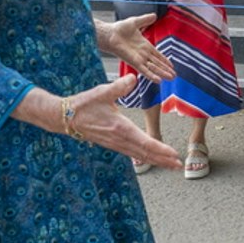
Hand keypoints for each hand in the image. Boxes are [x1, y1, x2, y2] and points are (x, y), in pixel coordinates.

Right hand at [62, 76, 181, 169]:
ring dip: (156, 159)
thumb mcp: (102, 92)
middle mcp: (120, 139)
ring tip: (170, 163)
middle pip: (146, 153)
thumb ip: (120, 86)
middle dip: (163, 159)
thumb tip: (133, 77)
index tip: (173, 154)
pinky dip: (144, 155)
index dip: (161, 149)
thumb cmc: (84, 104)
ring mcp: (115, 144)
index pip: (145, 142)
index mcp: (120, 128)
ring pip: (139, 154)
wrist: (64, 118)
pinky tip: (151, 157)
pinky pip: (132, 152)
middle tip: (178, 164)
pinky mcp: (111, 144)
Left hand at [103, 14, 174, 81]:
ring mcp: (139, 59)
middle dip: (166, 69)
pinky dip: (151, 75)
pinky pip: (144, 70)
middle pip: (157, 63)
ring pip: (153, 68)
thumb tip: (154, 15)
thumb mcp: (135, 22)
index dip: (164, 60)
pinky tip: (158, 80)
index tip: (172, 65)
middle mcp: (143, 54)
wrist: (110, 34)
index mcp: (145, 46)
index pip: (157, 55)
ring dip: (162, 73)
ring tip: (171, 78)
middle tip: (174, 76)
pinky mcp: (134, 62)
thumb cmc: (119, 28)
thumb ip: (145, 19)